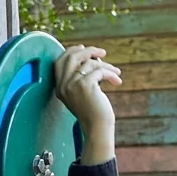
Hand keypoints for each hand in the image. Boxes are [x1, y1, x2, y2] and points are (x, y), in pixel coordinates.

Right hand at [53, 45, 121, 164]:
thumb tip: (92, 57)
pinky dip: (111, 74)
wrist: (97, 127)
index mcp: (60, 87)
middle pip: (72, 57)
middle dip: (88, 51)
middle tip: (102, 52)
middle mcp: (63, 85)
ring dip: (106, 65)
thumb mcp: (81, 93)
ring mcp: (72, 84)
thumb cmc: (93, 112)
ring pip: (89, 63)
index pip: (59, 61)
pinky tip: (117, 81)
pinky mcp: (85, 85)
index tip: (84, 48)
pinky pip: (100, 71)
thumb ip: (80, 77)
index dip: (71, 51)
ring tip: (116, 72)